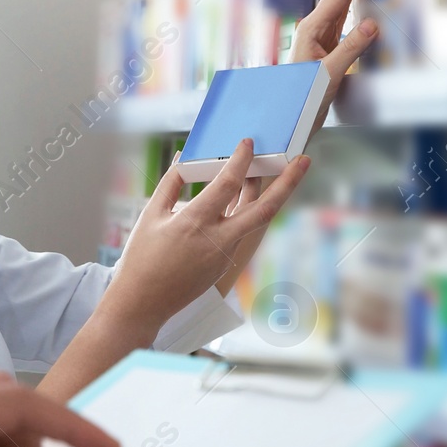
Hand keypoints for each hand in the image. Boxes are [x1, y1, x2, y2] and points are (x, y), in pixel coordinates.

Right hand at [102, 138, 309, 343]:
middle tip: (304, 160)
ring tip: (264, 168)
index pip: (227, 184)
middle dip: (288, 183)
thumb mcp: (150, 215)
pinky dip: (242, 208)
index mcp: (195, 223)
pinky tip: (237, 194)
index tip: (247, 143)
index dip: (240, 160)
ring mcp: (225, 254)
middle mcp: (217, 240)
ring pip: (253, 218)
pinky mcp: (224, 263)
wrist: (143, 303)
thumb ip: (171, 183)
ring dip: (261, 192)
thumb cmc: (141, 258)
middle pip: (264, 209)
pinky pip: (239, 230)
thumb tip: (185, 157)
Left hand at [291, 0, 383, 131]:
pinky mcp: (327, 45)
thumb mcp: (328, 74)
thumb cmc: (302, 97)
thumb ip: (350, 49)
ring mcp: (321, 35)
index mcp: (312, 28)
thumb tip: (372, 25)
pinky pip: (345, 15)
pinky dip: (357, 0)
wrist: (290, 117)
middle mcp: (315, 27)